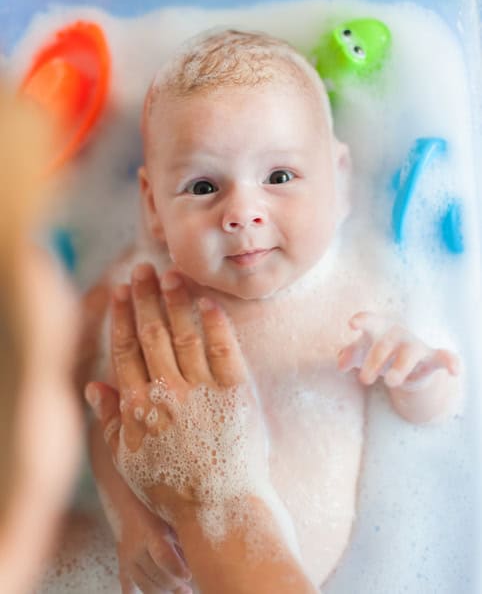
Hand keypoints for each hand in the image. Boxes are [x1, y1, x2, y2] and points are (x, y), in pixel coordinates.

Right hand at [86, 263, 266, 527]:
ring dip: (176, 300)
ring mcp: (203, 389)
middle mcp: (167, 391)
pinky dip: (216, 322)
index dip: (121, 316)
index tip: (119, 290)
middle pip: (152, 333)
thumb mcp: (129, 459)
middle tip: (142, 268)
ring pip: (185, 333)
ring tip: (172, 274)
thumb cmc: (172, 486)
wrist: (221, 507)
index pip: (126, 349)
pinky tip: (208, 301)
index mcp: (138, 405)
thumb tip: (92, 385)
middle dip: (145, 296)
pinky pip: (224, 348)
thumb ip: (110, 420)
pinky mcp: (236, 390)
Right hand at [116, 504, 190, 593]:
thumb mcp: (170, 515)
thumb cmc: (155, 505)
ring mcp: (127, 557)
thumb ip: (181, 535)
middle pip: (153, 574)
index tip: (188, 576)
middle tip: (187, 590)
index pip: (162, 556)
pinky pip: (128, 584)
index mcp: (151, 531)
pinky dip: (137, 593)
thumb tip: (198, 555)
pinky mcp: (122, 563)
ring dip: (160, 591)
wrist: (126, 498)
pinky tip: (154, 593)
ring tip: (177, 592)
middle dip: (172, 585)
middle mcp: (136, 547)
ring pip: (142, 583)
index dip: (175, 569)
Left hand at [337, 311, 459, 388]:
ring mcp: (414, 345)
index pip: (369, 321)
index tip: (353, 324)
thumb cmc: (376, 354)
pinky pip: (444, 357)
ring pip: (409, 353)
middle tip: (363, 380)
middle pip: (383, 345)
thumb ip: (349, 356)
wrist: (403, 366)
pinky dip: (450, 362)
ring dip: (399, 367)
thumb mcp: (361, 354)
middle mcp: (396, 334)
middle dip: (373, 362)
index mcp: (377, 328)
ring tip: (390, 382)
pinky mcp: (431, 358)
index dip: (361, 320)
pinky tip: (455, 371)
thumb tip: (341, 363)